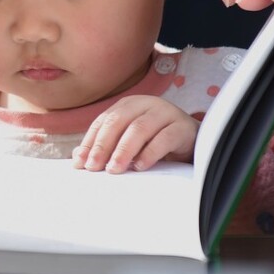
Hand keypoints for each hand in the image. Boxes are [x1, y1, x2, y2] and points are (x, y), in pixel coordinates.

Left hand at [72, 96, 198, 173]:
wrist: (194, 142)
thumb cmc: (156, 142)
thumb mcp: (130, 143)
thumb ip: (107, 146)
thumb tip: (79, 157)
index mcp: (128, 105)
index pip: (103, 122)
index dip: (90, 142)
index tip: (81, 163)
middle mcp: (145, 104)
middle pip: (118, 122)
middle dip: (103, 146)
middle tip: (94, 167)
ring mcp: (165, 113)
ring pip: (139, 129)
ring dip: (123, 150)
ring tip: (114, 169)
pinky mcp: (183, 127)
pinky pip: (164, 138)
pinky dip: (150, 153)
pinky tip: (140, 166)